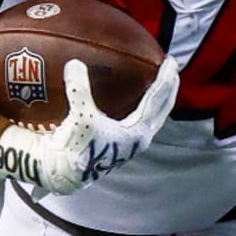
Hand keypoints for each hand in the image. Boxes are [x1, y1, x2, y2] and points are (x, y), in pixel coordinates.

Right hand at [0, 56, 179, 194]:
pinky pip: (142, 119)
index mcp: (137, 132)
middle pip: (163, 108)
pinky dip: (145, 105)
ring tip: (161, 80)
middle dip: (170, 87)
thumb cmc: (74, 148)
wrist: (63, 174)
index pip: (157, 100)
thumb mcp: (79, 117)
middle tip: (172, 66)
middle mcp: (140, 138)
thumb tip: (75, 62)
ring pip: (155, 115)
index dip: (166, 79)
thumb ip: (79, 90)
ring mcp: (133, 142)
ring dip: (160, 98)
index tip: (171, 61)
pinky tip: (137, 96)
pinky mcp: (123, 144)